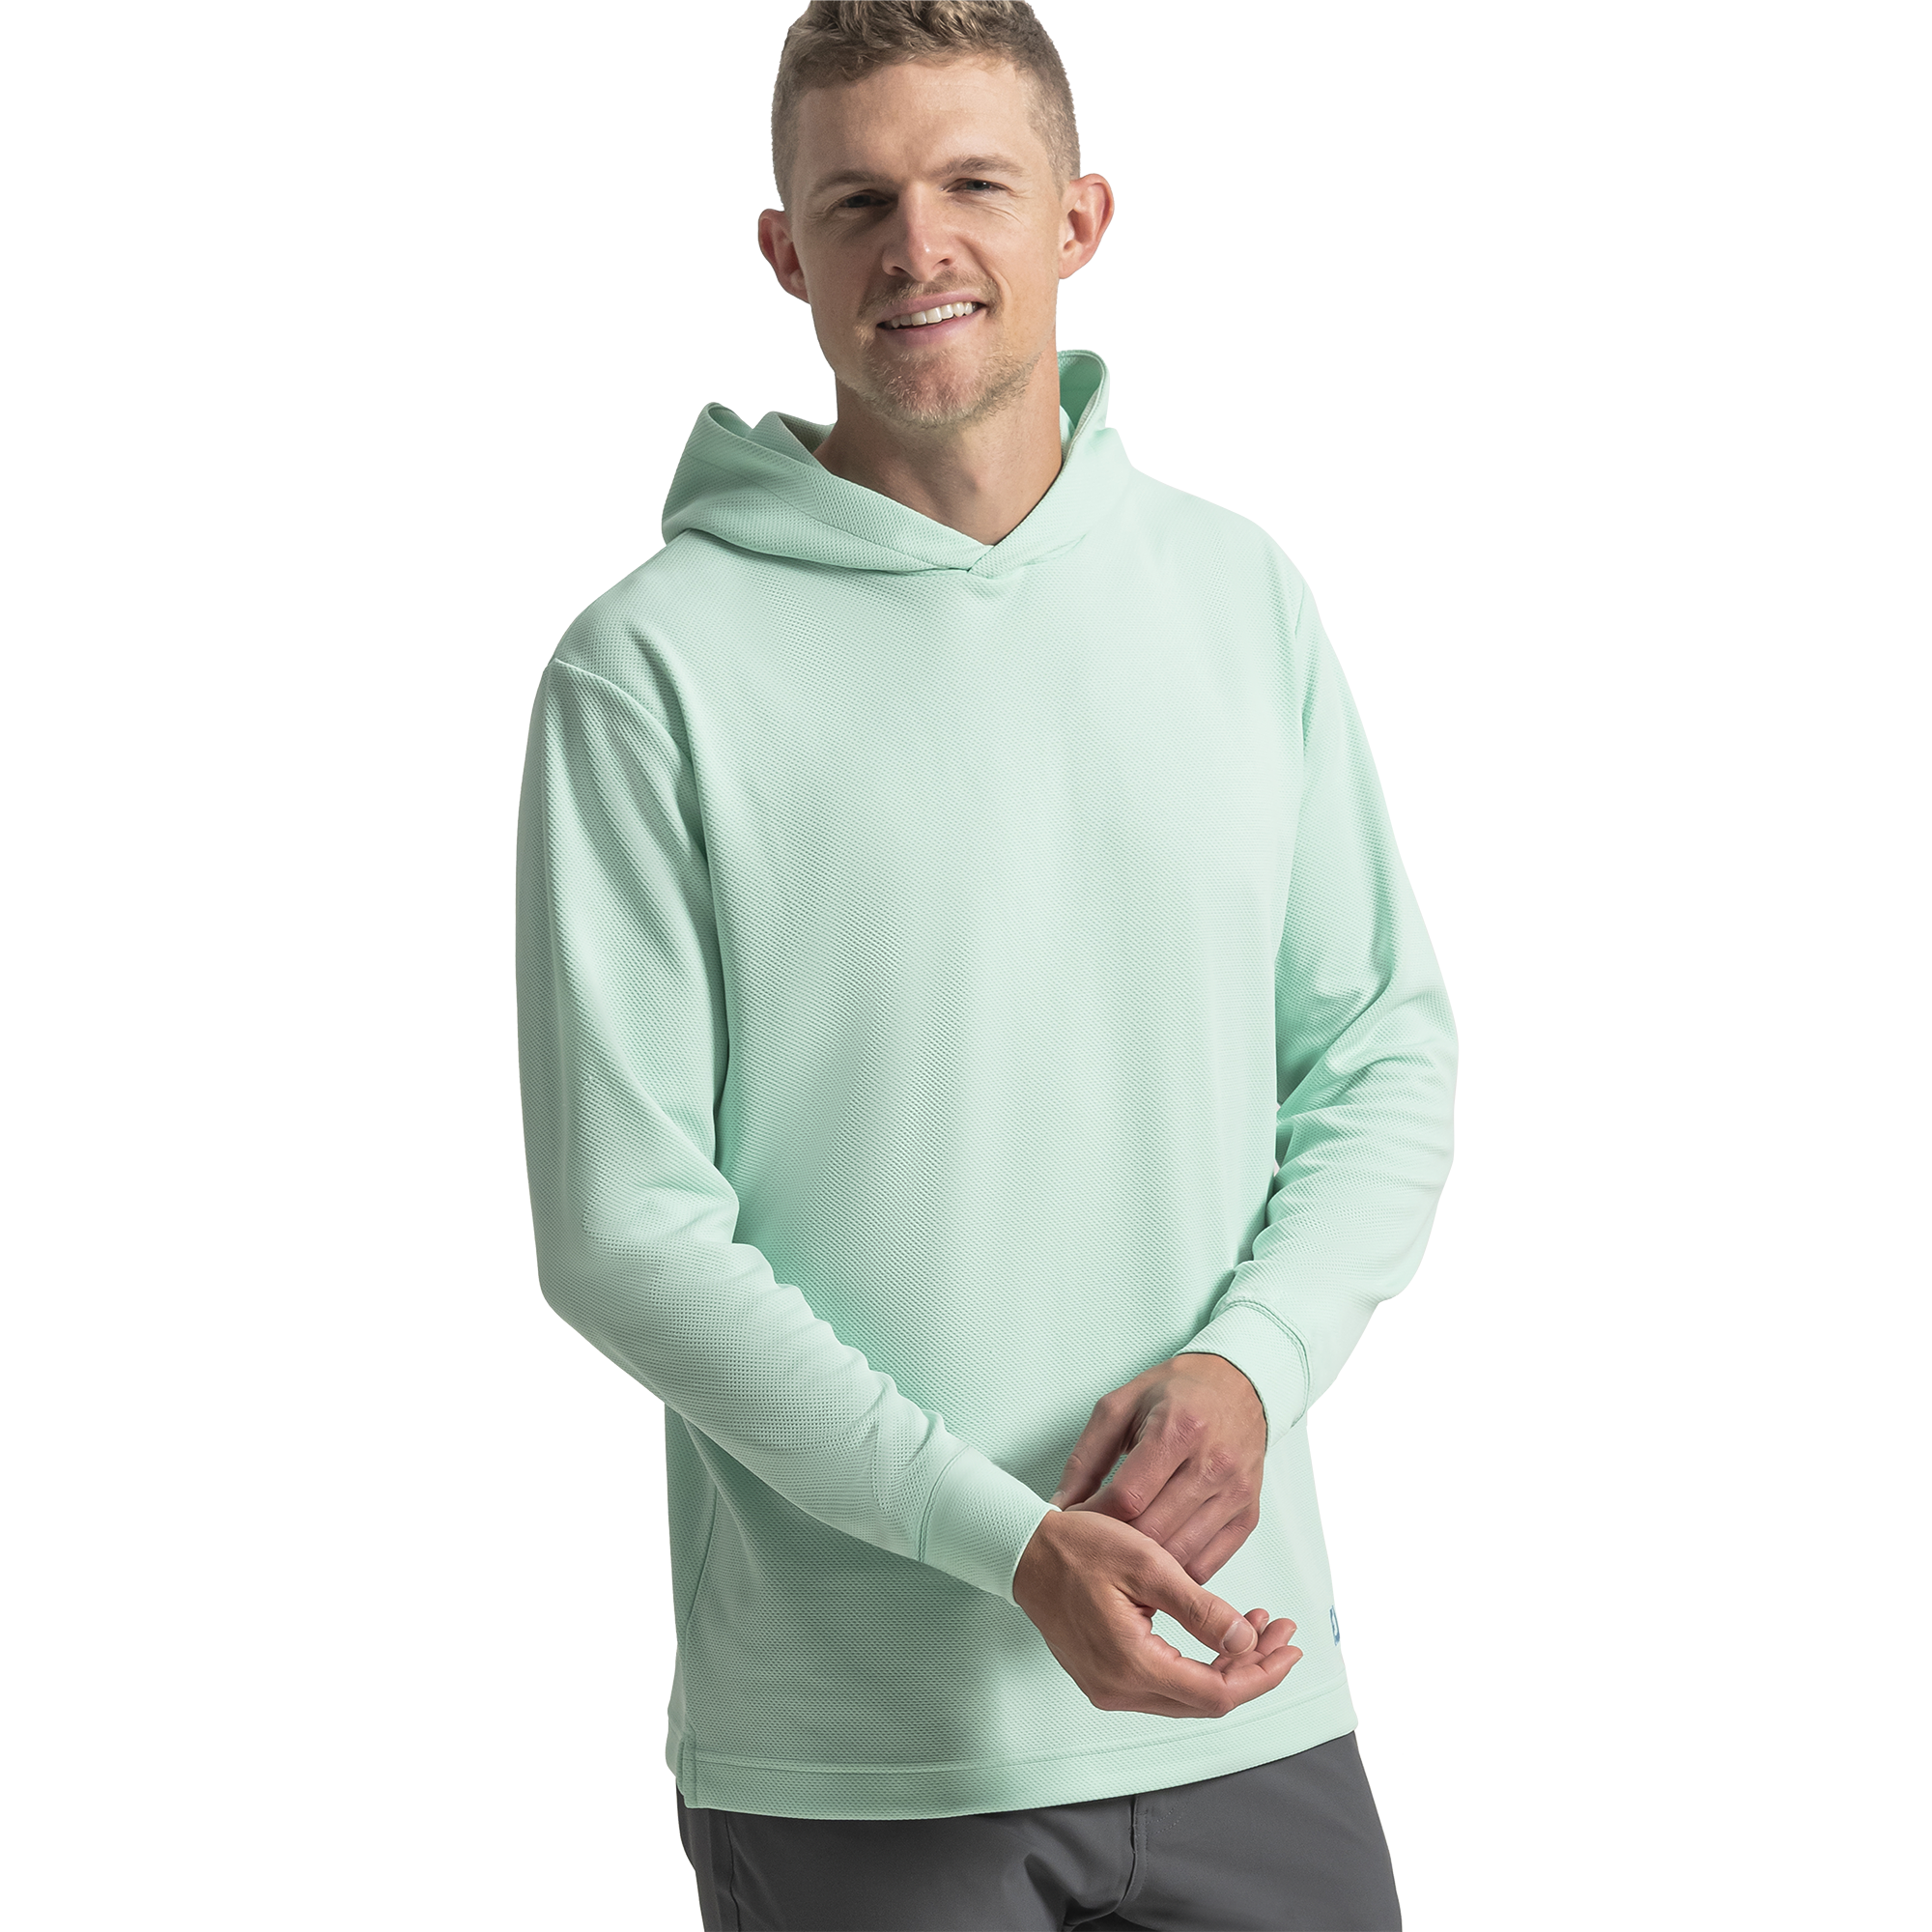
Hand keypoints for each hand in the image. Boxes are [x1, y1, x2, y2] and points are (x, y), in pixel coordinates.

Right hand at [1012, 1508, 1301, 1717]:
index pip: (1217, 1693)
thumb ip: (1200, 1609)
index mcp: (1132, 1664)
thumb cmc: (1080, 1547)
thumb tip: (1248, 1644)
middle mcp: (1119, 1690)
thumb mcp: (1147, 1563)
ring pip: (1188, 1696)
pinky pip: (1165, 1686)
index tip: (1290, 1646)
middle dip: (1253, 1668)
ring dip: (1228, 1666)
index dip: (1262, 1675)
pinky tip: (1216, 1634)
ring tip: (1255, 1625)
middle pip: (1207, 1700)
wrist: (1024, 1552)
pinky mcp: (1105, 1679)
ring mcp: (1109, 1689)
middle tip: (1280, 1630)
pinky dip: (1199, 1664)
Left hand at [1049, 1352, 1266, 1585]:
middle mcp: (1214, 1462)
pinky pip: (1208, 1565)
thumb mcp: (1118, 1408)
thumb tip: (1059, 1508)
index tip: (1077, 1522)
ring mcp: (1236, 1492)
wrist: (1236, 1385)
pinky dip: (1176, 1571)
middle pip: (1154, 1530)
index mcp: (1178, 1428)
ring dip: (1146, 1564)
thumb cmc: (1172, 1394)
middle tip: (1097, 1544)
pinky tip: (1158, 1560)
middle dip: (1117, 1545)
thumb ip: (1085, 1459)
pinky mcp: (1250, 1514)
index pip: (1127, 1497)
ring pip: (1181, 1555)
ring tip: (1123, 1555)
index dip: (1094, 1516)